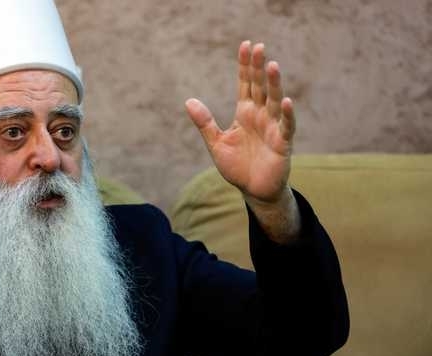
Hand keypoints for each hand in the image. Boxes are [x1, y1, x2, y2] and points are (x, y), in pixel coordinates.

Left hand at [185, 41, 295, 204]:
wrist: (253, 190)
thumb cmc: (237, 166)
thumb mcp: (216, 142)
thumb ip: (204, 122)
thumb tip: (188, 101)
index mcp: (244, 113)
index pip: (245, 84)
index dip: (245, 66)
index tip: (245, 45)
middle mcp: (260, 116)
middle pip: (260, 87)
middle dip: (258, 68)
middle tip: (258, 47)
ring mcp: (272, 128)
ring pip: (274, 102)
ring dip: (273, 84)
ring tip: (272, 65)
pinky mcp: (282, 143)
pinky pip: (286, 126)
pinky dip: (286, 114)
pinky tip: (286, 101)